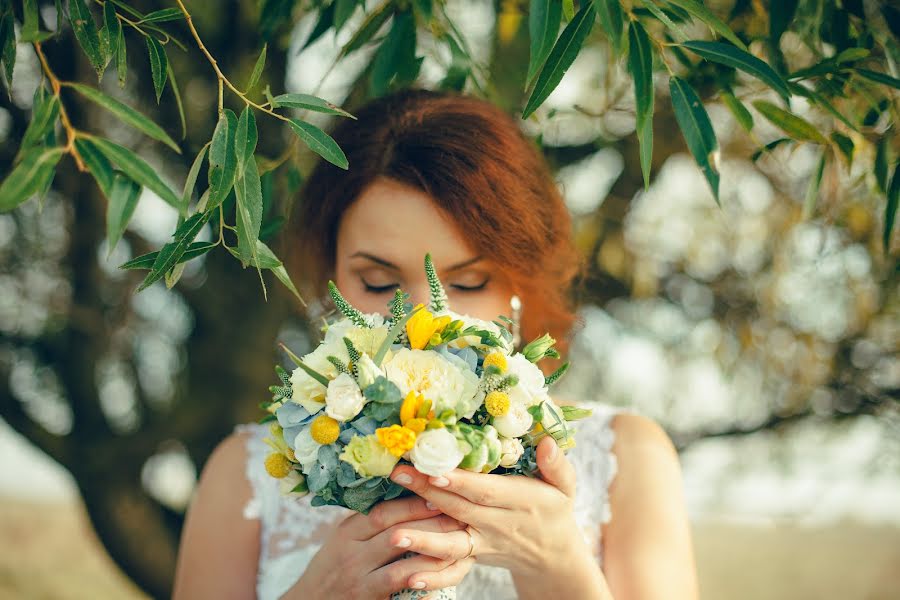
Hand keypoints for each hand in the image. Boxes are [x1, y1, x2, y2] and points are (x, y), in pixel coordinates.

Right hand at [284, 495, 474, 599]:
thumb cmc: (332, 569)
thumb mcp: (345, 540)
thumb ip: (369, 523)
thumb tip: (407, 494)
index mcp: (349, 530)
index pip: (384, 511)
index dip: (413, 502)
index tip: (440, 494)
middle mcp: (351, 550)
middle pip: (395, 529)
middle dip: (430, 521)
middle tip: (459, 513)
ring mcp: (357, 576)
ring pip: (400, 556)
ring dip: (432, 548)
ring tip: (457, 540)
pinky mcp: (365, 597)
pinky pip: (397, 583)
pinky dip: (419, 576)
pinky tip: (438, 571)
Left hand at [388, 436, 592, 577]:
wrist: (553, 555)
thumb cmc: (554, 509)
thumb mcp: (564, 486)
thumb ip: (556, 464)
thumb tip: (546, 441)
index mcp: (521, 502)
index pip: (487, 491)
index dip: (462, 482)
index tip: (436, 470)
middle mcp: (500, 525)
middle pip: (460, 509)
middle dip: (427, 492)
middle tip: (399, 475)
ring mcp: (485, 543)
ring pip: (452, 543)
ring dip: (422, 539)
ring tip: (394, 534)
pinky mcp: (474, 556)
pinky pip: (451, 565)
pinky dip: (430, 572)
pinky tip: (408, 573)